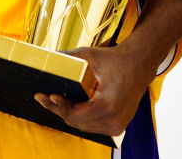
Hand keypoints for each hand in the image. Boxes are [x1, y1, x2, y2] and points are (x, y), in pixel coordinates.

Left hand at [34, 44, 151, 137]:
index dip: (59, 106)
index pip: (75, 115)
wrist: (140, 63)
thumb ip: (67, 58)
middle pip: (77, 122)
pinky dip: (81, 116)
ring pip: (84, 126)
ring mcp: (118, 126)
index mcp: (108, 106)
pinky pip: (93, 125)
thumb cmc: (115, 59)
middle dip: (59, 110)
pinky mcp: (118, 126)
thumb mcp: (89, 56)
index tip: (47, 95)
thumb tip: (46, 58)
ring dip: (69, 114)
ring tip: (52, 101)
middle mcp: (114, 120)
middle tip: (42, 97)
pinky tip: (69, 106)